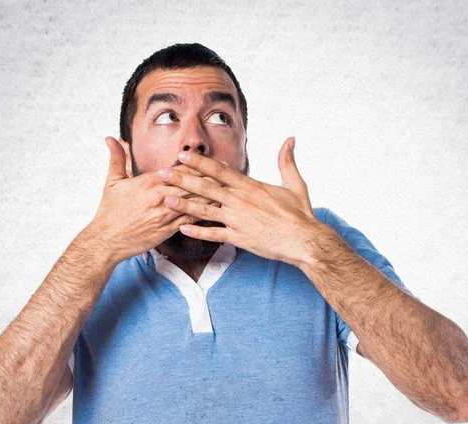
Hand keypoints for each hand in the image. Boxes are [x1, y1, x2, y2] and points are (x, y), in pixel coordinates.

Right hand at [88, 137, 225, 264]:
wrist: (107, 240)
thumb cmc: (109, 212)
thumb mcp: (112, 182)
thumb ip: (117, 158)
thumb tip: (113, 138)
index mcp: (149, 182)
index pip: (180, 170)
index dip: (198, 165)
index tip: (212, 160)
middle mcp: (161, 197)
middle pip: (192, 184)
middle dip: (211, 177)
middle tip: (229, 172)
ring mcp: (166, 214)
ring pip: (194, 202)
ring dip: (213, 195)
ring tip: (229, 190)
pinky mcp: (168, 230)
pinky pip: (190, 221)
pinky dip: (204, 215)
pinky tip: (217, 212)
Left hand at [156, 137, 319, 266]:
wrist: (304, 240)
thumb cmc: (300, 214)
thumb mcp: (295, 184)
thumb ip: (287, 161)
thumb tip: (291, 139)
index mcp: (250, 186)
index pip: (219, 170)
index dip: (199, 162)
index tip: (183, 155)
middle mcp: (240, 201)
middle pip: (206, 187)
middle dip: (183, 179)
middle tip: (163, 173)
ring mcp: (238, 220)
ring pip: (205, 210)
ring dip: (183, 204)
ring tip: (165, 198)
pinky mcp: (239, 238)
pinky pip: (213, 234)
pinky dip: (197, 232)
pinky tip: (182, 228)